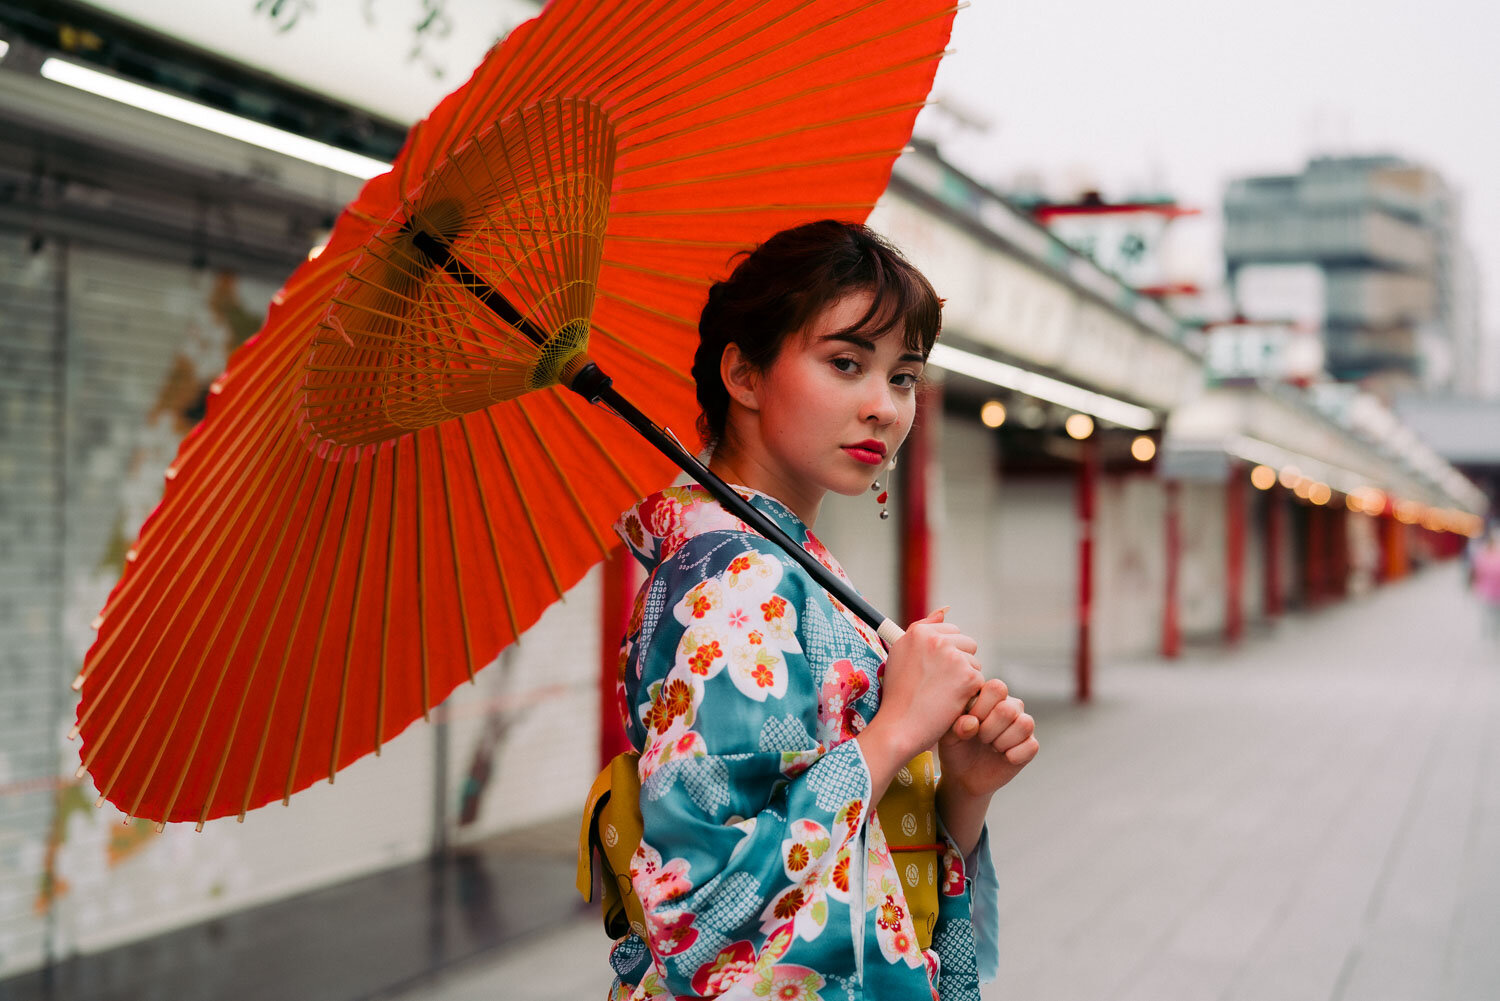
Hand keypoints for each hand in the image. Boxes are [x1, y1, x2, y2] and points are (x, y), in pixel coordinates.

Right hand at [869, 608, 983, 761]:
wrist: (899, 727)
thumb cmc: (899, 695)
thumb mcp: (901, 655)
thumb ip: (923, 630)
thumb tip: (946, 610)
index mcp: (918, 632)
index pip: (951, 632)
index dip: (946, 654)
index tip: (933, 672)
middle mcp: (935, 639)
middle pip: (967, 644)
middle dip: (959, 664)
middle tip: (938, 686)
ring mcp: (952, 656)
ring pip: (975, 663)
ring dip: (965, 680)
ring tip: (941, 695)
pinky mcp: (967, 676)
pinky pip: (980, 681)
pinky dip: (969, 695)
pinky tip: (950, 704)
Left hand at [938, 676, 1037, 798]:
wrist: (964, 775)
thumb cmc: (956, 747)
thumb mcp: (949, 735)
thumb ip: (956, 724)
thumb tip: (972, 722)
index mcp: (990, 696)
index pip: (997, 688)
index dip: (982, 708)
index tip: (969, 723)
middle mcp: (1010, 706)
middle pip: (1009, 709)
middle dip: (989, 729)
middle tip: (980, 738)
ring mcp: (1022, 725)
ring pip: (1025, 724)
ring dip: (1003, 741)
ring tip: (991, 746)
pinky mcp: (1030, 746)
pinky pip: (1031, 746)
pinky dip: (1014, 755)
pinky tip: (1003, 757)